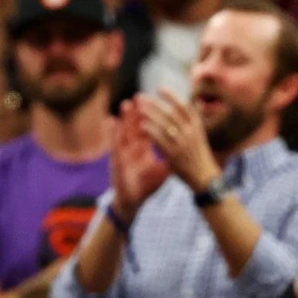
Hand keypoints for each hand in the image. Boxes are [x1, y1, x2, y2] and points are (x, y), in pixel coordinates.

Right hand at [111, 100, 170, 218]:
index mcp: (144, 149)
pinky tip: (110, 121)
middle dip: (138, 112)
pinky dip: (112, 133)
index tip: (159, 104)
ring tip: (126, 103)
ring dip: (124, 118)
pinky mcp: (116, 160)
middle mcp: (132, 147)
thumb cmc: (145, 187)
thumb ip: (171, 160)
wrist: (131, 201)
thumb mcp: (162, 172)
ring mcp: (123, 152)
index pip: (149, 129)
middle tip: (141, 96)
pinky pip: (114, 144)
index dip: (153, 118)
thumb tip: (186, 150)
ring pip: (123, 131)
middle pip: (135, 126)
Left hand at [137, 89, 221, 191]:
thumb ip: (191, 122)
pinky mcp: (174, 155)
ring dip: (151, 114)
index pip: (184, 106)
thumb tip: (188, 105)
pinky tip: (143, 125)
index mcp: (197, 126)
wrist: (205, 178)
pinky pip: (161, 139)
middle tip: (142, 96)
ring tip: (139, 108)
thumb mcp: (199, 136)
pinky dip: (151, 131)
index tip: (160, 88)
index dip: (172, 96)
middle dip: (155, 103)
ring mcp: (182, 143)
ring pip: (164, 124)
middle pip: (171, 113)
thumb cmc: (200, 156)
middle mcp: (190, 133)